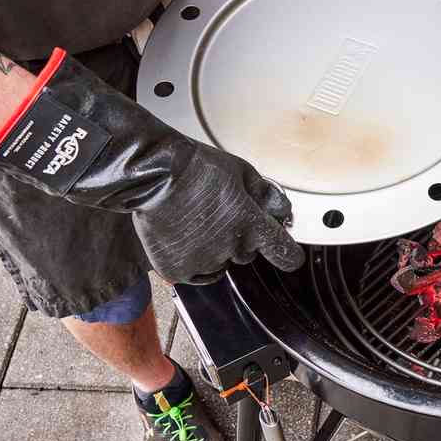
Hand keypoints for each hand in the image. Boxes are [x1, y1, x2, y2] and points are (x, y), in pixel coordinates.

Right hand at [0, 51, 302, 282]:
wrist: (152, 174)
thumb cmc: (197, 168)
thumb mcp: (243, 172)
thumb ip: (267, 196)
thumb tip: (283, 212)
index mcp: (251, 225)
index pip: (284, 253)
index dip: (288, 254)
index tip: (288, 254)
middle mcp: (231, 248)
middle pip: (247, 254)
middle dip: (239, 237)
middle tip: (218, 213)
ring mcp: (204, 262)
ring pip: (220, 264)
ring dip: (215, 250)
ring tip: (197, 222)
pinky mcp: (179, 271)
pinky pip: (196, 272)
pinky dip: (192, 259)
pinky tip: (184, 235)